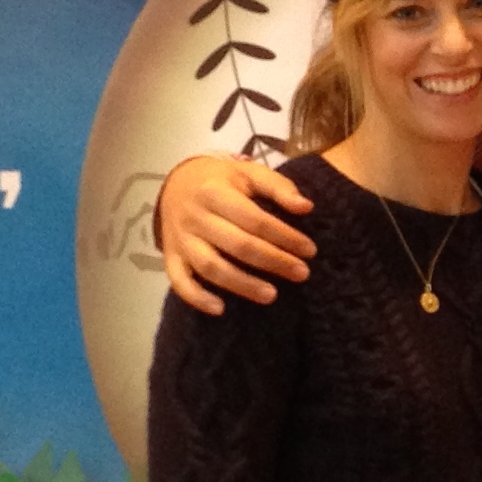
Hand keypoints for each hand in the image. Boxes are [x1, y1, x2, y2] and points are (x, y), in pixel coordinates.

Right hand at [158, 152, 316, 312]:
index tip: (310, 250)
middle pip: (237, 244)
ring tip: (271, 295)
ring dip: (242, 284)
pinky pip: (179, 281)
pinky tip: (220, 309)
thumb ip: (278, 187)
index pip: (255, 220)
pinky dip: (197, 298)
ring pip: (210, 267)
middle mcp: (196, 217)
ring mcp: (181, 239)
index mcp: (216, 192)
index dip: (285, 237)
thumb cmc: (222, 181)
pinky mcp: (171, 257)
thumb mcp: (249, 172)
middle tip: (302, 274)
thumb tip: (306, 207)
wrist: (176, 183)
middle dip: (273, 261)